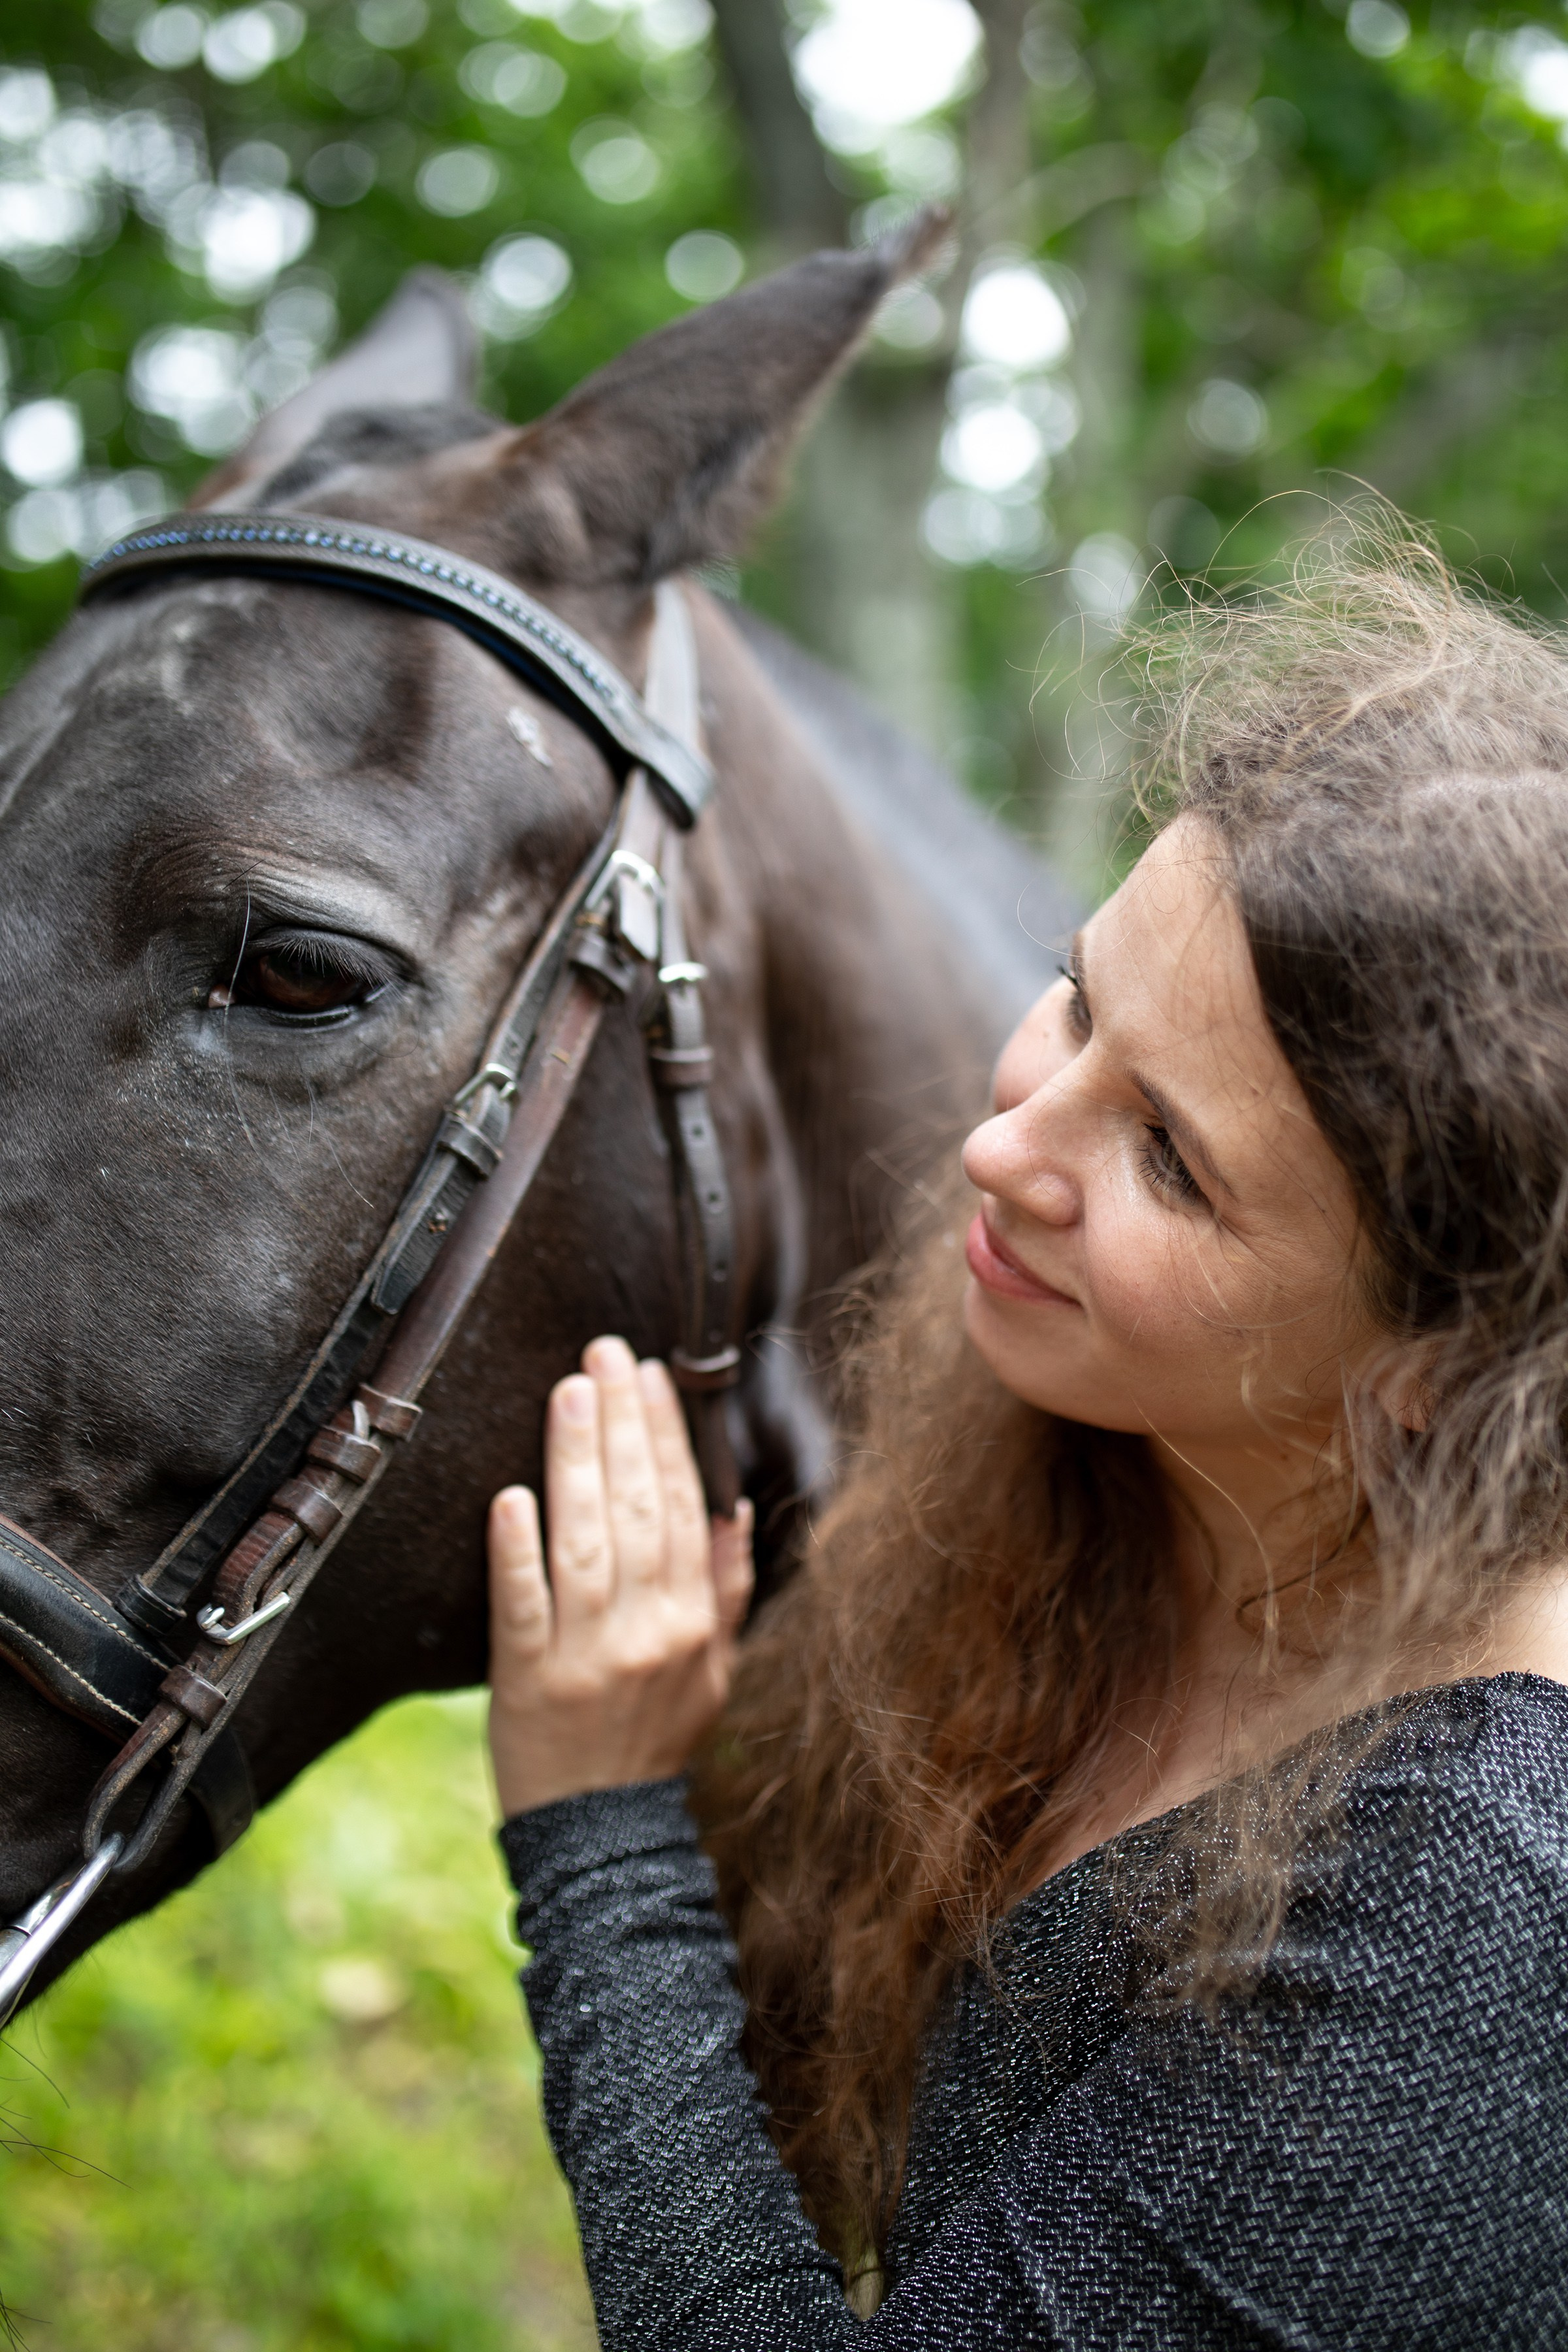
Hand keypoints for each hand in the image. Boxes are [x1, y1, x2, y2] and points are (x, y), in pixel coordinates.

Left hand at [487, 1335, 753, 1816]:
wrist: (601, 1833)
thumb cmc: (654, 1738)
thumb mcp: (713, 1670)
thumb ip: (725, 1588)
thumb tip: (733, 1510)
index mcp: (693, 1621)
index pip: (683, 1507)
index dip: (667, 1436)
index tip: (650, 1374)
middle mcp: (648, 1631)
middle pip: (638, 1509)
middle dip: (622, 1423)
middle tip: (604, 1352)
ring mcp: (589, 1656)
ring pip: (585, 1542)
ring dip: (576, 1462)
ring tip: (567, 1393)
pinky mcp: (528, 1681)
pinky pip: (522, 1606)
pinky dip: (517, 1551)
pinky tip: (511, 1496)